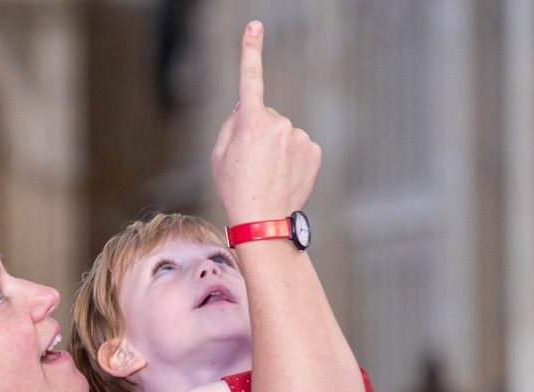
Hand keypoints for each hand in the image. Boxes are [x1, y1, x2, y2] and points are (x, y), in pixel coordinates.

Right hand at [211, 21, 321, 225]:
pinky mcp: (314, 150)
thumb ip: (231, 124)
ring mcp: (299, 136)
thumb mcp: (219, 155)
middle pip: (266, 116)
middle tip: (251, 163)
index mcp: (250, 123)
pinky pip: (299, 145)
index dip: (250, 51)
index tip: (254, 26)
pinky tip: (284, 175)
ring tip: (268, 173)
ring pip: (284, 132)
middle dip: (258, 132)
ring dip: (276, 147)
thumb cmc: (235, 188)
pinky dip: (292, 157)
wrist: (263, 221)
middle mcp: (278, 123)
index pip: (250, 79)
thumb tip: (246, 104)